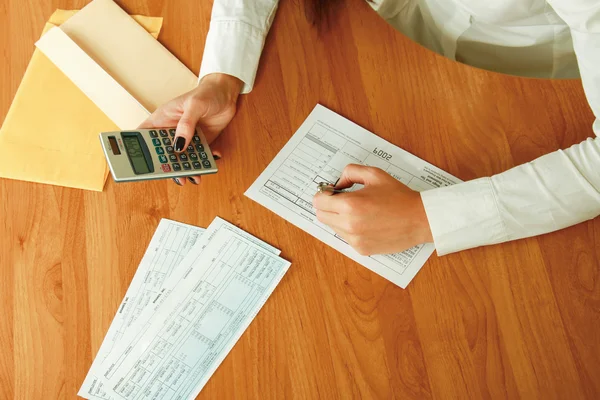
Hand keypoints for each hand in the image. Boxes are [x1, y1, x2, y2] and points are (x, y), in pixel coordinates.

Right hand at [139, 73, 242, 185]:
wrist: (226, 95)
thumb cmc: (207, 93)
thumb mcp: (195, 105)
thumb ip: (186, 124)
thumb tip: (179, 144)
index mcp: (162, 119)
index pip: (143, 135)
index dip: (138, 149)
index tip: (139, 163)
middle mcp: (172, 131)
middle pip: (162, 152)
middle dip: (167, 166)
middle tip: (175, 176)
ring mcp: (186, 138)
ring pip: (180, 158)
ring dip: (186, 169)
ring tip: (193, 177)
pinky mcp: (199, 143)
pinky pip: (198, 157)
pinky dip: (202, 163)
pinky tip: (208, 164)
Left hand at [312, 164, 432, 255]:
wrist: (419, 219)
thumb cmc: (399, 196)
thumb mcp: (374, 174)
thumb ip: (350, 172)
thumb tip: (337, 184)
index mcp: (350, 205)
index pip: (318, 202)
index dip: (324, 194)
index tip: (333, 192)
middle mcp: (349, 224)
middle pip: (321, 216)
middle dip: (329, 206)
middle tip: (344, 201)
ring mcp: (354, 239)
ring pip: (333, 227)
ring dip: (339, 219)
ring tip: (360, 212)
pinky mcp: (361, 249)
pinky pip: (346, 238)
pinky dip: (351, 230)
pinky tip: (367, 223)